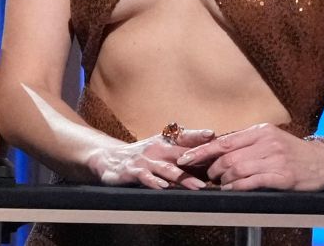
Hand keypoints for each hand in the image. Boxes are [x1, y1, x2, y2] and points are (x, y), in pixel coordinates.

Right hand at [86, 127, 213, 189]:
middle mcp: (155, 149)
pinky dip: (154, 182)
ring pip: (166, 169)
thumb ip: (182, 153)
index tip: (213, 135)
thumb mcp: (161, 149)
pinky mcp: (132, 171)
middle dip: (197, 161)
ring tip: (197, 186)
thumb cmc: (142, 156)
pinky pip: (144, 177)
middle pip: (180, 155)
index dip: (197, 135)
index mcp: (164, 142)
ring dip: (182, 178)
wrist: (109, 158)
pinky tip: (163, 187)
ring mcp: (144, 160)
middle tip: (215, 169)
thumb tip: (210, 159)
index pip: (183, 137)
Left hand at [174, 123, 323, 190]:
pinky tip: (232, 190)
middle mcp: (266, 142)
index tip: (185, 158)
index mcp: (259, 131)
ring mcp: (275, 160)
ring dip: (224, 180)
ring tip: (221, 185)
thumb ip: (246, 143)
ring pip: (237, 170)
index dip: (201, 151)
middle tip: (209, 177)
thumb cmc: (292, 151)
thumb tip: (216, 149)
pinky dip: (237, 187)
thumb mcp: (269, 138)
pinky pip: (252, 182)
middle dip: (212, 169)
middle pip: (227, 157)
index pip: (223, 141)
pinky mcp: (283, 177)